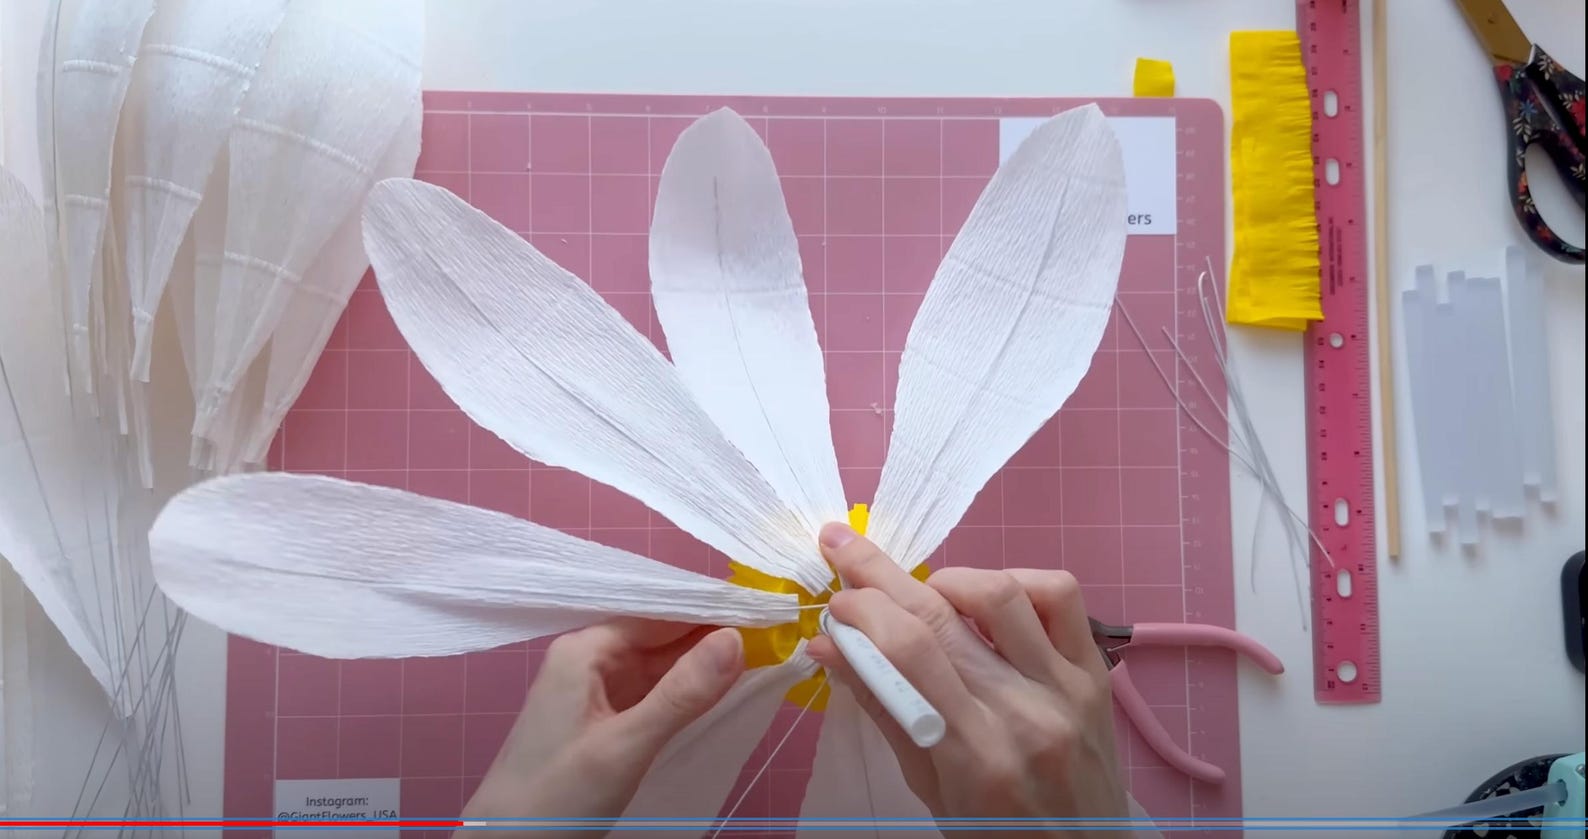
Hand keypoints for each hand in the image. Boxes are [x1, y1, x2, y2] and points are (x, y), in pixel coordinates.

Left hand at [462, 620, 743, 835]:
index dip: (712, 609)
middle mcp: (587, 660)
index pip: (660, 612)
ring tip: (763, 655)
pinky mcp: (600, 722)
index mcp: (584, 650)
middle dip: (713, 635)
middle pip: (661, 636)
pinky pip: (650, 694)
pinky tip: (720, 692)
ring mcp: (593, 692)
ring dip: (703, 664)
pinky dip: (685, 692)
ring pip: (659, 666)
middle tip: (777, 632)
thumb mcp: (625, 746)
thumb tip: (737, 639)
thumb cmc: (554, 797)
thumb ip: (681, 694)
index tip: (767, 608)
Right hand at [806, 523, 1125, 836]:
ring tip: (921, 593)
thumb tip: (828, 645)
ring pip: (999, 594)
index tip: (833, 599)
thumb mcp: (928, 789)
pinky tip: (987, 598)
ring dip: (946, 579)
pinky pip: (1060, 597)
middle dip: (880, 575)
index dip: (862, 612)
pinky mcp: (1095, 673)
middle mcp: (1022, 713)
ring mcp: (1065, 688)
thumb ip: (883, 710)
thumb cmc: (993, 833)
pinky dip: (1016, 580)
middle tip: (845, 548)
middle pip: (940, 617)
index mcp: (972, 755)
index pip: (908, 653)